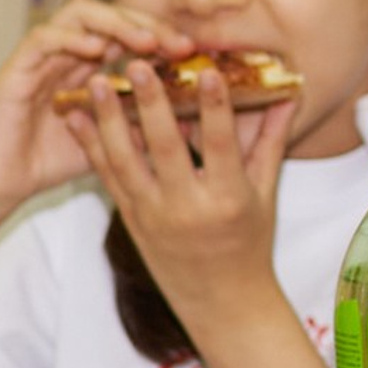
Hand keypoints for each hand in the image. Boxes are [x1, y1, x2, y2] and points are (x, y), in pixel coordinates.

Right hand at [0, 0, 195, 220]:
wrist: (1, 182)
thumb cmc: (49, 162)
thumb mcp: (109, 146)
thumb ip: (141, 129)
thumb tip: (191, 123)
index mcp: (89, 65)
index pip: (129, 32)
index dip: (162, 36)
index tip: (193, 54)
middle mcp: (67, 53)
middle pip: (111, 15)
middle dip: (148, 24)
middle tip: (180, 45)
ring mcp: (42, 56)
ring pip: (80, 15)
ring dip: (116, 23)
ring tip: (146, 41)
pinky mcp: (17, 65)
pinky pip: (44, 38)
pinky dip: (71, 38)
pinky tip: (96, 50)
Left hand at [74, 55, 298, 322]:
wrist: (220, 302)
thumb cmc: (249, 245)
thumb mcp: (266, 195)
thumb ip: (271, 141)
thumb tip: (288, 94)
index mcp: (227, 199)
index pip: (220, 145)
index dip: (215, 107)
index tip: (207, 71)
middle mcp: (187, 208)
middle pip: (165, 148)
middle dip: (150, 104)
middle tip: (138, 65)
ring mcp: (153, 216)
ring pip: (126, 161)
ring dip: (108, 120)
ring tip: (98, 82)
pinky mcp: (131, 221)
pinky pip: (109, 179)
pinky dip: (92, 147)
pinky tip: (79, 117)